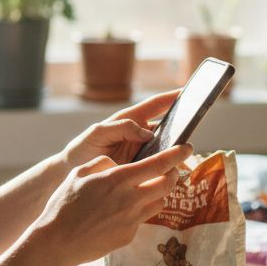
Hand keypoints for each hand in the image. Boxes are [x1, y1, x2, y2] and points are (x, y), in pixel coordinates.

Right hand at [31, 142, 193, 265]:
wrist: (58, 242)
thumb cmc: (64, 205)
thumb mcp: (79, 174)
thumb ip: (102, 164)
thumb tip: (116, 165)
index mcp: (118, 179)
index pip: (158, 164)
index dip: (176, 154)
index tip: (187, 147)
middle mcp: (130, 199)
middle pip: (168, 184)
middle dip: (174, 174)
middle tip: (173, 170)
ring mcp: (132, 219)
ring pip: (160, 202)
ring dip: (159, 193)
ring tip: (149, 190)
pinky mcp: (129, 236)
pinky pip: (143, 220)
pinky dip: (140, 212)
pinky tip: (125, 212)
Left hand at [60, 89, 181, 167]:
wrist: (71, 173)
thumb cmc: (82, 148)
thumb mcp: (98, 133)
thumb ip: (121, 128)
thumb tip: (148, 133)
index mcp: (130, 120)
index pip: (156, 105)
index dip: (173, 97)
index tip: (191, 91)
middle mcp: (140, 135)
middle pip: (168, 129)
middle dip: (183, 128)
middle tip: (195, 129)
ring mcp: (142, 152)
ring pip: (166, 149)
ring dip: (177, 152)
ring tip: (187, 157)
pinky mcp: (141, 169)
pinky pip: (159, 167)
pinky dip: (169, 169)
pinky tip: (176, 173)